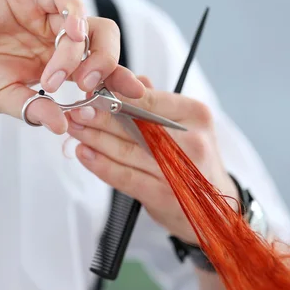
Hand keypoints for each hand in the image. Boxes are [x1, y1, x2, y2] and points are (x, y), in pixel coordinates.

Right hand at [0, 0, 144, 133]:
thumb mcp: (8, 100)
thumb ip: (36, 110)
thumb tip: (64, 128)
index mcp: (60, 65)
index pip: (101, 69)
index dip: (121, 80)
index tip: (135, 96)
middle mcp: (58, 40)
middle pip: (104, 42)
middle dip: (108, 65)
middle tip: (89, 87)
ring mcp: (46, 17)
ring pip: (87, 23)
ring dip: (82, 51)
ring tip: (59, 77)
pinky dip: (74, 14)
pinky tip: (70, 34)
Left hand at [66, 76, 238, 243]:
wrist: (215, 208)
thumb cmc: (193, 160)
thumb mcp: (185, 125)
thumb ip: (155, 102)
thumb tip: (125, 81)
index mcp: (195, 115)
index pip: (148, 99)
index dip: (115, 95)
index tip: (91, 91)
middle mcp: (191, 141)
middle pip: (134, 124)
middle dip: (99, 116)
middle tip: (75, 109)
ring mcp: (177, 170)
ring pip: (125, 149)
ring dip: (94, 138)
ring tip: (74, 128)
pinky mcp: (162, 195)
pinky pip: (124, 176)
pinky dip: (100, 164)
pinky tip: (84, 153)